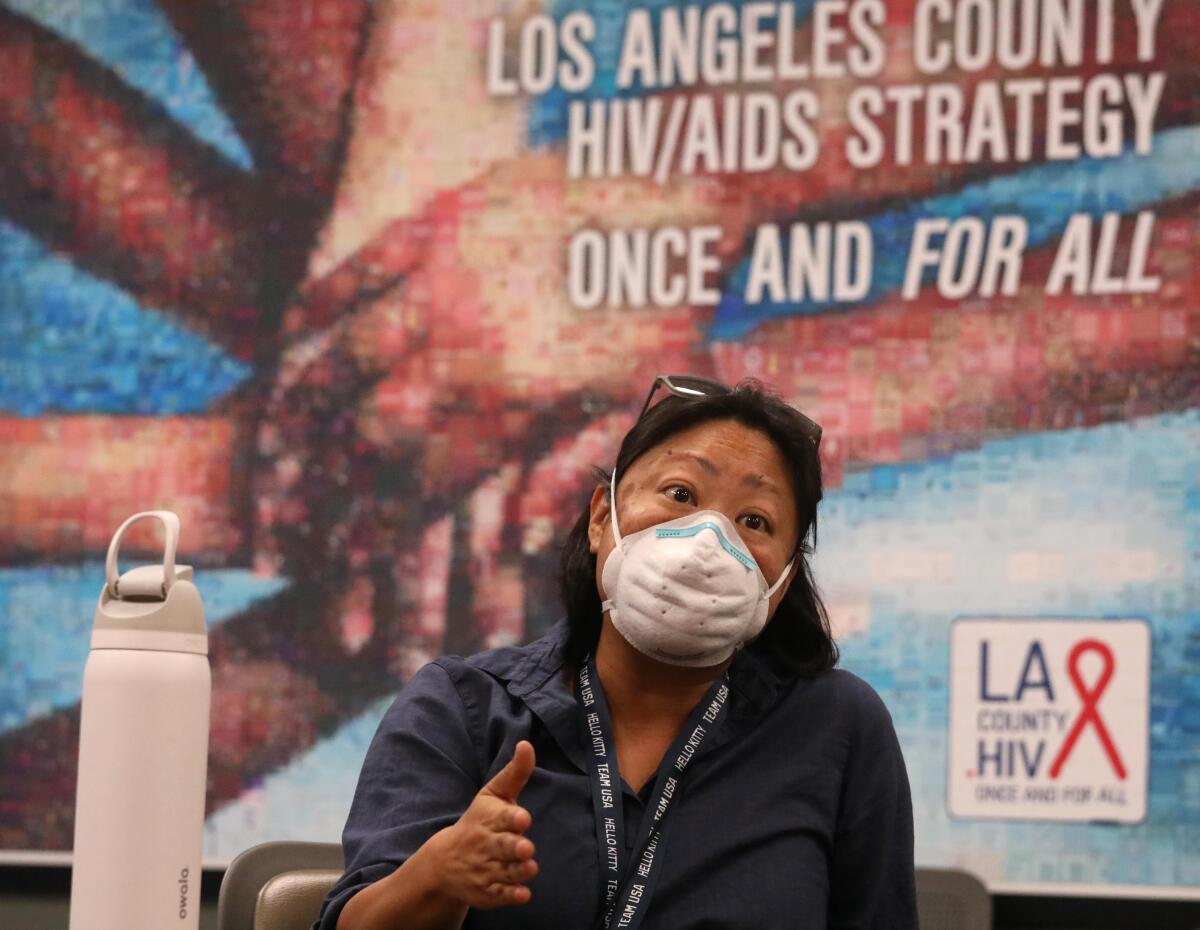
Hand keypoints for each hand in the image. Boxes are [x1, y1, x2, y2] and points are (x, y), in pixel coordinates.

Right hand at [427, 740, 538, 908]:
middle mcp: (486, 844)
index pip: (502, 817)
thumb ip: (515, 773)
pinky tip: (523, 894)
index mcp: (489, 818)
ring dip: (517, 871)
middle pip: (502, 846)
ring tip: (530, 867)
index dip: (512, 818)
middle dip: (514, 847)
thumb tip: (527, 744)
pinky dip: (510, 896)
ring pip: (504, 872)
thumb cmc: (479, 821)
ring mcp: (485, 869)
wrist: (444, 861)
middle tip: (526, 847)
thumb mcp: (493, 795)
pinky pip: (500, 895)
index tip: (523, 818)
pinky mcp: (487, 892)